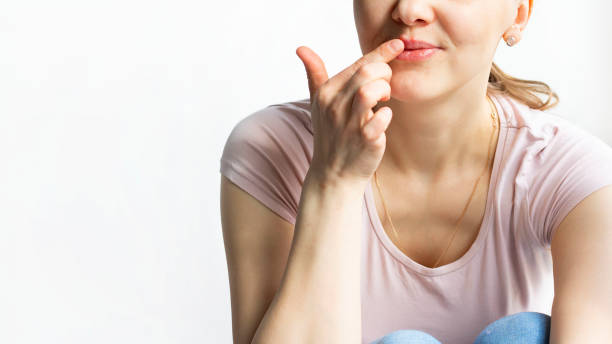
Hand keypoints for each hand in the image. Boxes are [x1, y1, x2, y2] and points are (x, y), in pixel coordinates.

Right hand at [296, 39, 404, 187]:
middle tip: (386, 85)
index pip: (357, 64)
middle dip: (384, 72)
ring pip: (371, 91)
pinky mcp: (365, 140)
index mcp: (326, 93)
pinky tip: (382, 117)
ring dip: (385, 90)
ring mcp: (350, 124)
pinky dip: (387, 114)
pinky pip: (381, 118)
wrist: (333, 174)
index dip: (381, 53)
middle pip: (366, 72)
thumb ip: (314, 74)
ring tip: (384, 99)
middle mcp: (335, 106)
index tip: (397, 45)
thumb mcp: (318, 103)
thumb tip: (301, 48)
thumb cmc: (330, 134)